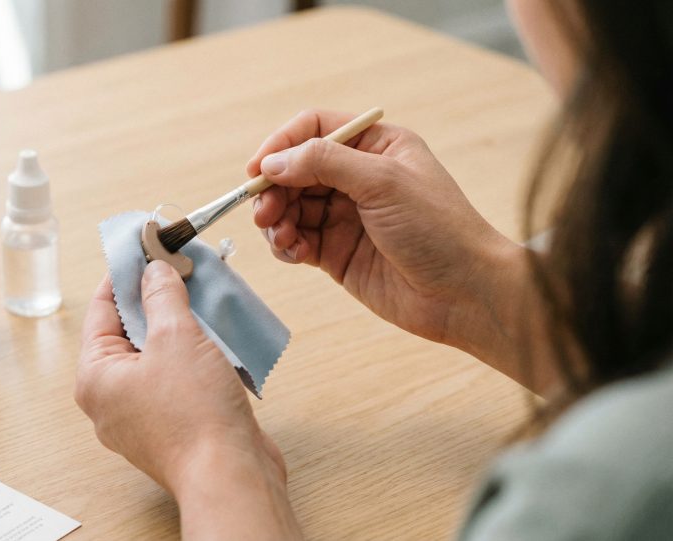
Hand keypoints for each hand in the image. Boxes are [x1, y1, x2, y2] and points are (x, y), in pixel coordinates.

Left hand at [77, 262, 300, 538]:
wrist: (230, 475)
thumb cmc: (194, 413)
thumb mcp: (176, 336)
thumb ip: (162, 295)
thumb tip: (154, 269)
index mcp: (96, 377)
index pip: (102, 310)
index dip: (125, 274)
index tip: (145, 246)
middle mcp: (111, 399)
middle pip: (128, 332)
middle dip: (156, 298)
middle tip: (179, 265)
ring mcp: (142, 416)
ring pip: (156, 356)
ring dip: (179, 325)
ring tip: (201, 292)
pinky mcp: (173, 426)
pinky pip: (176, 378)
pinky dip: (193, 355)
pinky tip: (215, 333)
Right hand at [248, 110, 544, 388]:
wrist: (464, 294)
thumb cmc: (438, 229)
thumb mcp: (383, 181)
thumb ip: (325, 163)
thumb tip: (273, 162)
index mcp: (375, 146)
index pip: (314, 130)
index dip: (281, 145)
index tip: (256, 169)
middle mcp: (357, 177)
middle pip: (294, 170)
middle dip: (274, 188)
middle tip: (265, 212)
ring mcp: (345, 216)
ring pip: (290, 206)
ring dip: (275, 219)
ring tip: (280, 236)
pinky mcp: (336, 252)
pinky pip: (296, 240)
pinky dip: (285, 244)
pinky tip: (293, 252)